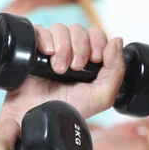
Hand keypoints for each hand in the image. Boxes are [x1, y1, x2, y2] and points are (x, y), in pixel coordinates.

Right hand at [0, 24, 125, 122]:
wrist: (37, 121)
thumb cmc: (67, 112)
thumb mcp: (101, 97)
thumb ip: (116, 70)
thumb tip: (117, 40)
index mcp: (87, 62)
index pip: (96, 34)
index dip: (97, 42)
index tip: (95, 59)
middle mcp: (69, 54)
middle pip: (78, 29)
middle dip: (80, 46)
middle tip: (75, 68)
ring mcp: (49, 52)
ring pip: (59, 28)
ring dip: (63, 47)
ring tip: (59, 69)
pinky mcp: (31, 51)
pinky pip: (39, 31)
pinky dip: (46, 40)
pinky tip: (47, 55)